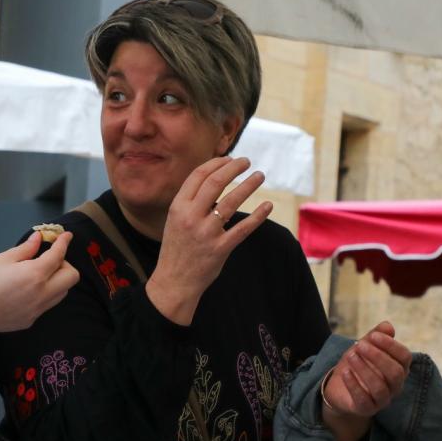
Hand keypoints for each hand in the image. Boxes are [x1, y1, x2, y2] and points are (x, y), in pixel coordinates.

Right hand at [0, 231, 79, 339]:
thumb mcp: (1, 260)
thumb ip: (26, 249)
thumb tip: (39, 238)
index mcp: (34, 275)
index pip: (59, 256)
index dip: (64, 243)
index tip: (66, 236)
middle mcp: (41, 294)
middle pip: (72, 277)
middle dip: (64, 264)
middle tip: (49, 258)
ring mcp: (37, 310)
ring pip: (62, 293)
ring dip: (57, 280)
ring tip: (36, 273)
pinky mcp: (30, 321)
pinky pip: (46, 304)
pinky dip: (44, 293)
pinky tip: (24, 289)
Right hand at [146, 157, 271, 323]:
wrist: (174, 282)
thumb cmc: (177, 249)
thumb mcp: (175, 221)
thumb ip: (191, 202)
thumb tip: (215, 179)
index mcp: (178, 207)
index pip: (198, 175)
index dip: (217, 163)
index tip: (230, 159)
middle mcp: (190, 217)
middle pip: (215, 182)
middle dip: (234, 167)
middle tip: (247, 162)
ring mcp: (206, 233)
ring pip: (231, 201)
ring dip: (249, 185)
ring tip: (259, 176)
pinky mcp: (220, 249)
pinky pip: (243, 228)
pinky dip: (258, 215)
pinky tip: (267, 206)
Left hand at [323, 321, 411, 418]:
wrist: (340, 387)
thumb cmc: (357, 364)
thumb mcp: (364, 347)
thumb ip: (375, 336)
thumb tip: (388, 326)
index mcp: (399, 368)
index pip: (404, 357)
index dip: (391, 345)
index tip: (374, 336)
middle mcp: (395, 385)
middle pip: (395, 373)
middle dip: (377, 357)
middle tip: (359, 345)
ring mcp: (382, 399)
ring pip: (379, 387)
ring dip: (364, 369)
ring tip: (350, 356)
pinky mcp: (367, 409)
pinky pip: (363, 399)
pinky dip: (354, 385)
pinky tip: (345, 372)